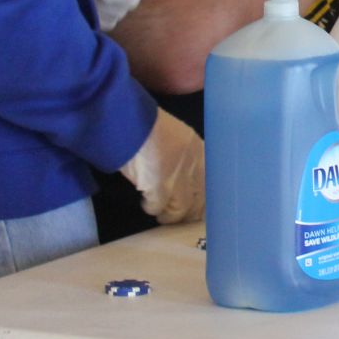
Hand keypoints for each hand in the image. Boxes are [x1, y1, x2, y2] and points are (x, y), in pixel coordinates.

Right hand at [119, 109, 204, 223]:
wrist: (126, 121)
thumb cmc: (147, 127)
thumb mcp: (177, 137)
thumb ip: (186, 156)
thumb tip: (187, 180)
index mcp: (199, 150)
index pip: (212, 183)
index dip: (206, 198)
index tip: (200, 208)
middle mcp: (193, 164)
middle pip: (200, 199)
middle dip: (191, 212)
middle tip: (180, 217)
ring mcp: (177, 177)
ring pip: (181, 209)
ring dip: (170, 215)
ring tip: (161, 215)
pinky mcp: (158, 186)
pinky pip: (158, 207)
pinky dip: (152, 209)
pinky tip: (147, 205)